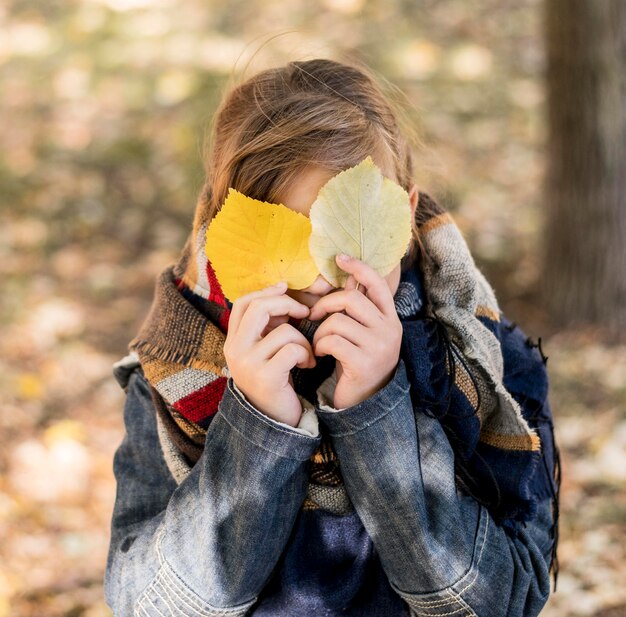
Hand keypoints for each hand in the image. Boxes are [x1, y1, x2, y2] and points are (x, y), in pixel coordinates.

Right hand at [224, 281, 315, 426]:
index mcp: (233, 342)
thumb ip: (268, 325)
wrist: (274, 422)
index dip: (265, 291)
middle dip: (287, 304)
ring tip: (307, 355)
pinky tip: (308, 365)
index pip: (242, 303)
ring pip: (284, 331)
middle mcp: (235, 351)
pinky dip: (306, 354)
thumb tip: (282, 291)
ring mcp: (248, 364)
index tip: (285, 287)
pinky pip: (293, 350)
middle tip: (304, 312)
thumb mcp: (264, 351)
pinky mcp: (266, 377)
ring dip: (304, 340)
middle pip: (259, 308)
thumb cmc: (275, 380)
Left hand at [308, 254, 402, 408]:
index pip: (377, 283)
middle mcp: (389, 330)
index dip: (358, 267)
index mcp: (391, 318)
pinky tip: (319, 354)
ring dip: (319, 331)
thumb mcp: (364, 332)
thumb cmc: (359, 361)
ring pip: (338, 321)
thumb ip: (358, 307)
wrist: (366, 402)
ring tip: (318, 342)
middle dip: (326, 304)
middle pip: (351, 299)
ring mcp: (379, 348)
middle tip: (313, 314)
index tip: (340, 258)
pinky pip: (332, 341)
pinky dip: (319, 345)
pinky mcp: (364, 364)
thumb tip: (348, 275)